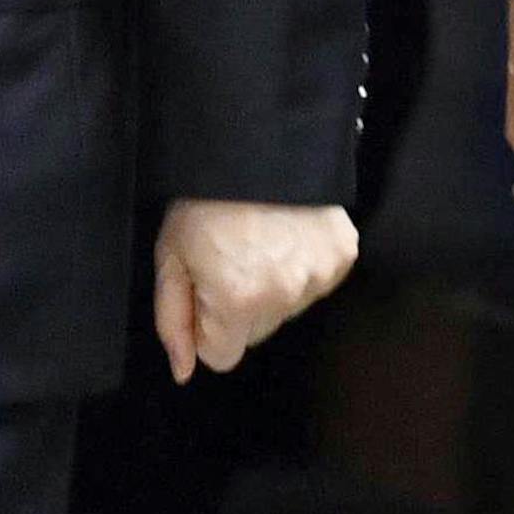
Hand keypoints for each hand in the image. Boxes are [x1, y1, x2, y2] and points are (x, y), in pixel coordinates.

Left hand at [152, 199, 357, 384]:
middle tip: (232, 255)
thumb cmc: (205, 198)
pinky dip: (304, 263)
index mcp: (237, 301)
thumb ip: (172, 318)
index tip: (206, 285)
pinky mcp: (343, 254)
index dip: (207, 324)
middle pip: (257, 333)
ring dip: (274, 285)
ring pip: (288, 308)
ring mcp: (319, 275)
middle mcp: (284, 297)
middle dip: (241, 306)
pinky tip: (288, 232)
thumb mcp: (170, 255)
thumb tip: (183, 371)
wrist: (256, 143)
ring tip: (261, 238)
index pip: (223, 356)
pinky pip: (318, 280)